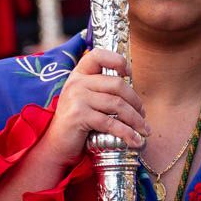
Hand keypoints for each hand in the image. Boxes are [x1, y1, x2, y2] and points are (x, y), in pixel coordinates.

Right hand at [35, 48, 148, 169]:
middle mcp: (76, 82)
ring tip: (144, 130)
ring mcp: (76, 98)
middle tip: (143, 115)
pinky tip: (135, 140)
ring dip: (135, 119)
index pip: (98, 55)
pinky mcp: (78, 115)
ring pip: (117, 104)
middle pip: (117, 84)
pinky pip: (110, 122)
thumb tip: (135, 96)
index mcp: (79, 75)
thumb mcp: (86, 100)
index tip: (129, 73)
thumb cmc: (77, 123)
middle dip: (135, 102)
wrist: (57, 145)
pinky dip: (127, 133)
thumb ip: (102, 91)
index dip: (117, 60)